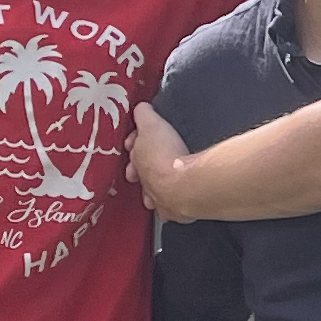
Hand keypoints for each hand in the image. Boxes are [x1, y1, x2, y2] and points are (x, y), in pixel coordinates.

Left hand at [126, 100, 196, 221]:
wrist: (186, 186)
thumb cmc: (168, 158)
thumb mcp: (152, 124)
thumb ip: (144, 115)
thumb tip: (140, 108)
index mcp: (138, 161)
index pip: (134, 151)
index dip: (137, 143)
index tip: (140, 139)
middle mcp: (146, 182)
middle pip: (142, 177)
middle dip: (145, 171)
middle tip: (154, 164)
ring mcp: (160, 200)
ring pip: (154, 197)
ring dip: (159, 190)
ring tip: (167, 184)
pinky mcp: (176, 212)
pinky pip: (172, 210)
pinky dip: (176, 206)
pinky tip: (184, 199)